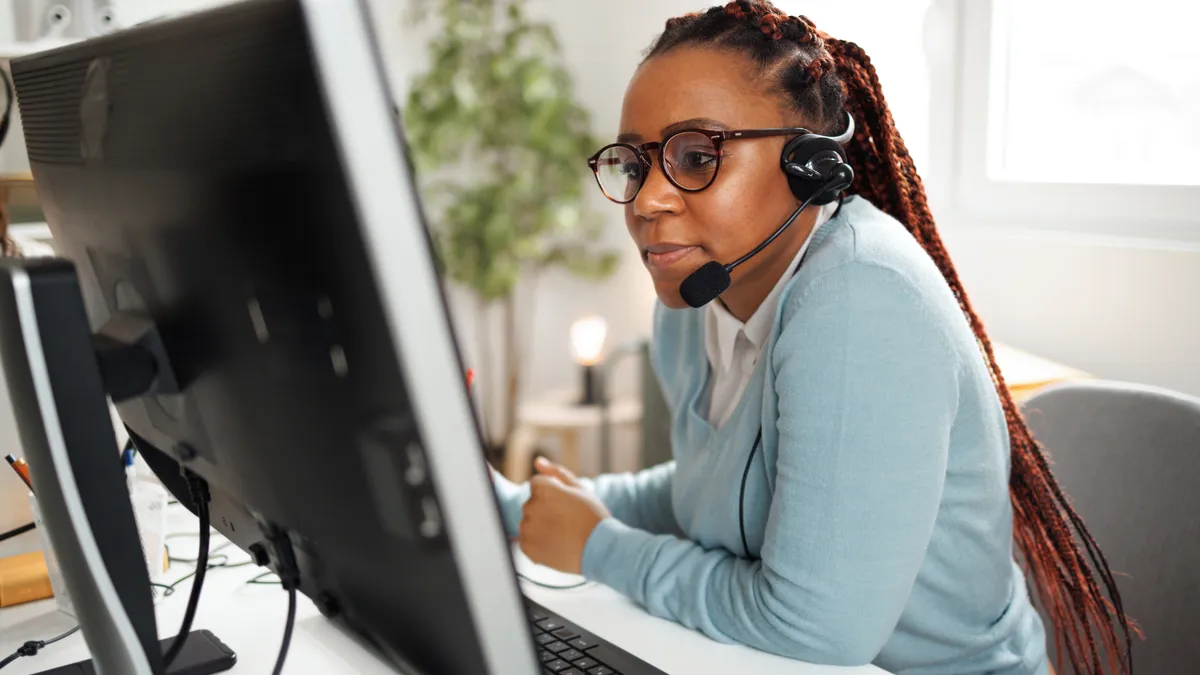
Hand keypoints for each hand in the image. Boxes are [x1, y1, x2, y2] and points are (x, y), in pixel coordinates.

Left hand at [518, 458, 610, 574]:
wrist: (600, 549)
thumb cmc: (592, 516)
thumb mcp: (579, 488)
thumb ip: (555, 472)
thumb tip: (537, 461)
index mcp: (542, 488)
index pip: (537, 485)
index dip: (553, 495)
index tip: (566, 505)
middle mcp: (530, 506)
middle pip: (531, 504)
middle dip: (544, 509)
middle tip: (566, 521)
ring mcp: (527, 528)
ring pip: (528, 523)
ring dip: (540, 526)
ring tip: (562, 534)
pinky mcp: (527, 547)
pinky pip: (526, 541)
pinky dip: (537, 543)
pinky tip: (555, 544)